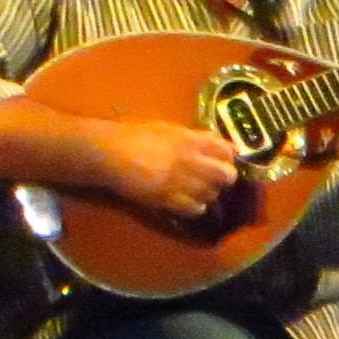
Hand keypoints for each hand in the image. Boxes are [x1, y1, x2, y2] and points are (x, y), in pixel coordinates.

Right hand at [99, 118, 242, 224]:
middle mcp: (191, 161)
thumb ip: (194, 138)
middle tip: (216, 179)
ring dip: (208, 193)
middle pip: (226, 175)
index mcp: (190, 140)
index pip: (226, 149)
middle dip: (225, 177)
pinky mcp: (169, 201)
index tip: (223, 159)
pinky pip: (195, 209)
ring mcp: (181, 183)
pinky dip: (195, 207)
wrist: (111, 154)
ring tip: (197, 190)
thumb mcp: (168, 130)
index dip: (228, 156)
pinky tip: (186, 201)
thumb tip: (216, 145)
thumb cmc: (136, 137)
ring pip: (212, 194)